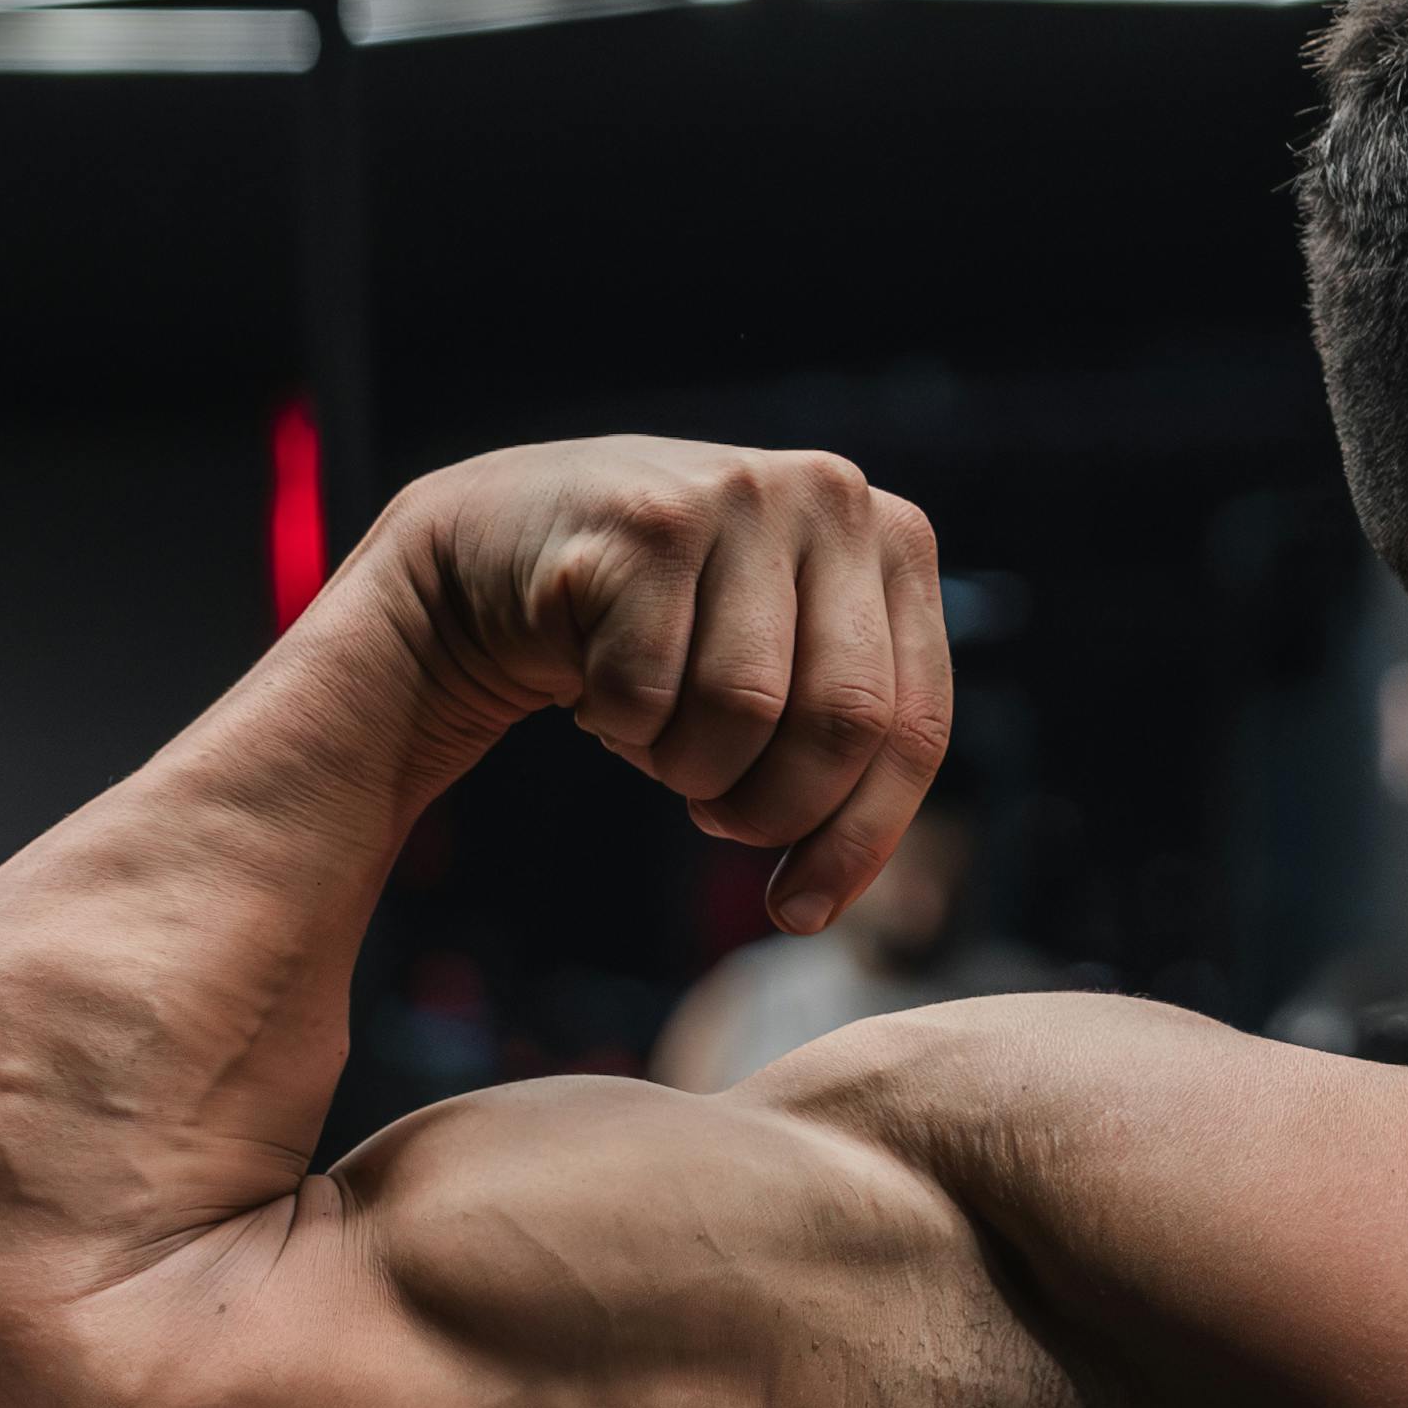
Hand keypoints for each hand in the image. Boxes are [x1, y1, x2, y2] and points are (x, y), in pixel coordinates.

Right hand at [370, 438, 951, 929]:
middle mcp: (832, 495)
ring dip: (686, 764)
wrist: (492, 551)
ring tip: (655, 729)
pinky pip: (648, 692)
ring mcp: (737, 496)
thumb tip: (827, 898)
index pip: (915, 723)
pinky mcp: (645, 522)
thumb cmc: (655, 633)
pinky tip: (596, 682)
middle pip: (844, 722)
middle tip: (715, 821)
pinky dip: (618, 723)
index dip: (862, 838)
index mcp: (895, 538)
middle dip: (774, 810)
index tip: (801, 912)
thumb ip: (838, 749)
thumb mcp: (776, 668)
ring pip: (744, 710)